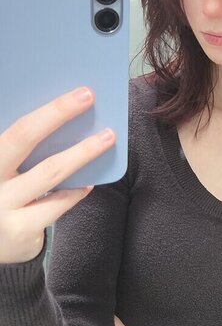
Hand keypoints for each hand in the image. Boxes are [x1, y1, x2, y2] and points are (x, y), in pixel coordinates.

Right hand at [0, 86, 115, 262]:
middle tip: (89, 97)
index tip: (81, 93)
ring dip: (82, 152)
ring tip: (107, 137)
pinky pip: (57, 205)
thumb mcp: (3, 167)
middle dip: (58, 112)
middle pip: (24, 138)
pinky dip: (75, 192)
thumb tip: (61, 113)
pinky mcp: (20, 232)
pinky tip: (88, 183)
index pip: (18, 127)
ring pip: (50, 172)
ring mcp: (3, 208)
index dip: (51, 109)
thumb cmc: (0, 193)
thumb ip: (18, 146)